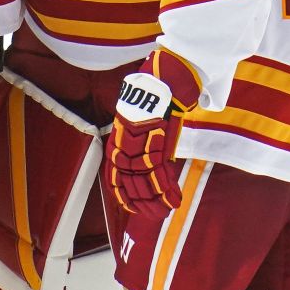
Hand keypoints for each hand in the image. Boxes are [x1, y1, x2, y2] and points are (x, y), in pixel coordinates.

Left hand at [105, 70, 189, 218]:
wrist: (166, 75)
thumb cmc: (156, 94)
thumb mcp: (144, 120)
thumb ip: (144, 140)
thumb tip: (153, 157)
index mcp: (120, 137)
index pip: (115, 174)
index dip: (124, 194)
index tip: (132, 207)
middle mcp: (125, 141)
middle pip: (129, 180)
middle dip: (142, 201)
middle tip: (155, 214)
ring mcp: (140, 141)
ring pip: (144, 179)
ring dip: (156, 199)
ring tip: (165, 211)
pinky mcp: (156, 139)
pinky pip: (159, 170)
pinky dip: (167, 189)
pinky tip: (174, 199)